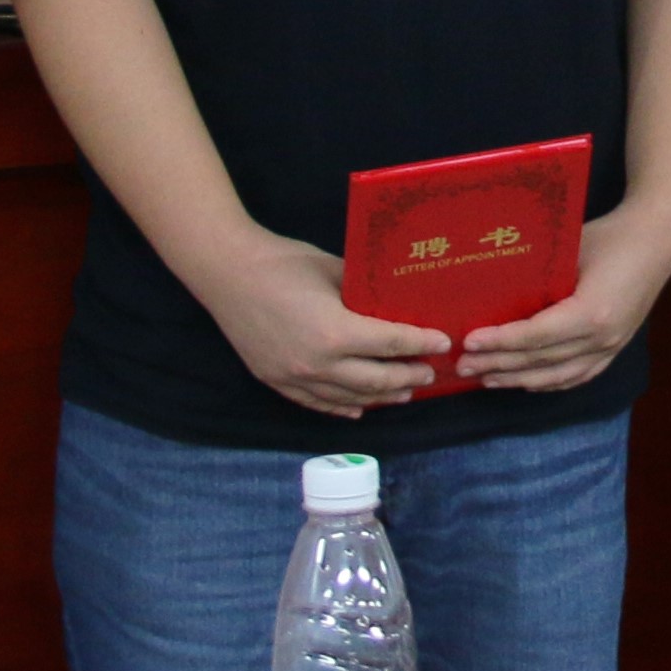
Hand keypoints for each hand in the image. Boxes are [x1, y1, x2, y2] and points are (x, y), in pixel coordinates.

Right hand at [195, 233, 451, 418]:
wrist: (227, 272)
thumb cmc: (283, 263)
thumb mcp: (334, 271)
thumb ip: (362, 292)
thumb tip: (391, 300)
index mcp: (337, 332)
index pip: (392, 344)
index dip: (421, 344)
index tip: (442, 342)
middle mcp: (318, 363)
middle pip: (376, 379)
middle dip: (408, 377)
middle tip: (430, 373)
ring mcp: (295, 377)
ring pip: (349, 397)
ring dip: (381, 396)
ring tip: (404, 393)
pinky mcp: (276, 381)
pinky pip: (317, 402)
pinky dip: (342, 406)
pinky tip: (359, 407)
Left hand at [452, 224, 670, 394]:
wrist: (658, 239)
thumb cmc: (611, 236)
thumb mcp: (572, 249)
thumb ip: (539, 274)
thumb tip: (492, 288)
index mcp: (592, 312)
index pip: (536, 336)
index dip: (500, 342)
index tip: (469, 342)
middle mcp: (602, 338)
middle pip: (541, 360)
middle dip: (498, 364)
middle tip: (462, 366)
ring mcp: (611, 347)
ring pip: (557, 375)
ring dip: (518, 379)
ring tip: (485, 379)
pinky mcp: (615, 348)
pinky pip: (578, 375)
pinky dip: (549, 383)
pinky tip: (526, 382)